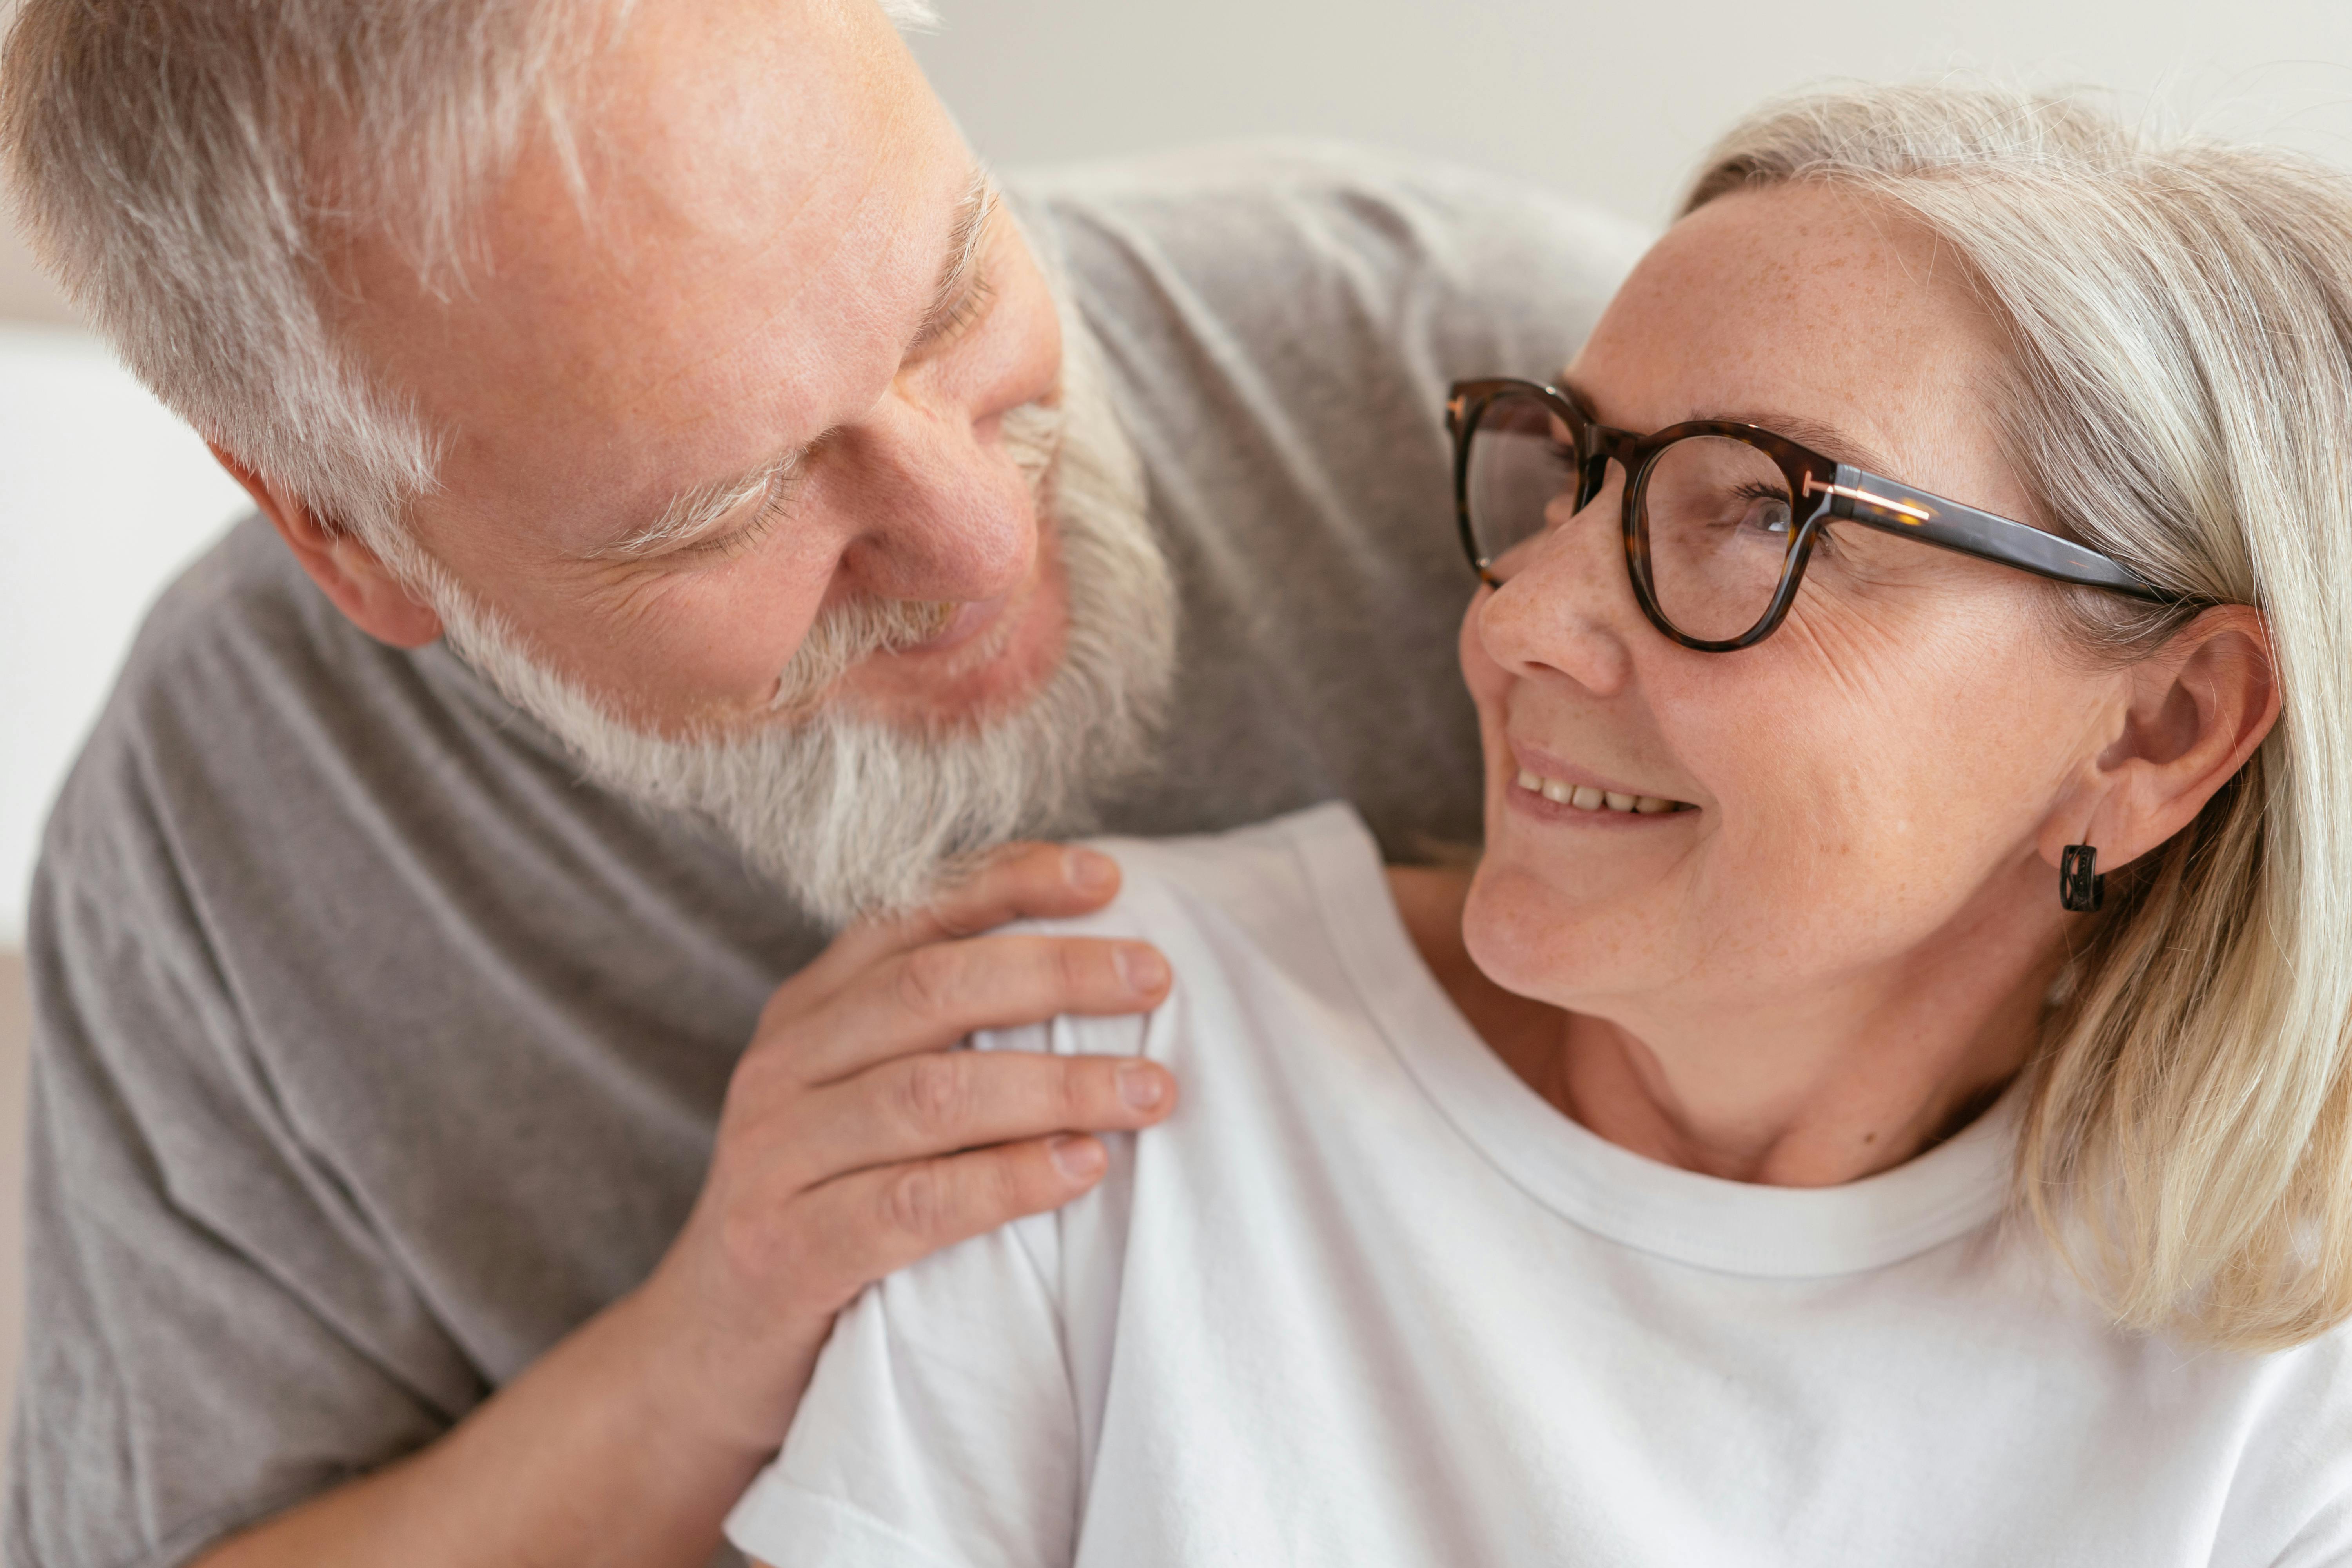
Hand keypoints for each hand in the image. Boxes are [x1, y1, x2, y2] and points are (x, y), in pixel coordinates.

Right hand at [633, 842, 1177, 1458]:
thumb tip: (1092, 981)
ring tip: (1148, 1091)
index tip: (1107, 879)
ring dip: (1055, 1085)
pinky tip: (1081, 1169)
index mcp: (809, 1013)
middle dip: (1054, 975)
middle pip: (929, 990)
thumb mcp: (862, 1106)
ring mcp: (776, 1158)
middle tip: (1155, 980)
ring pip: (929, 1093)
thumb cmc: (823, 1213)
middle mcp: (784, 1067)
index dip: (1009, 884)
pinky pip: (914, 1201)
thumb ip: (939, 1043)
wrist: (704, 1354)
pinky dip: (1007, 1181)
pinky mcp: (788, 1251)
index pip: (911, 917)